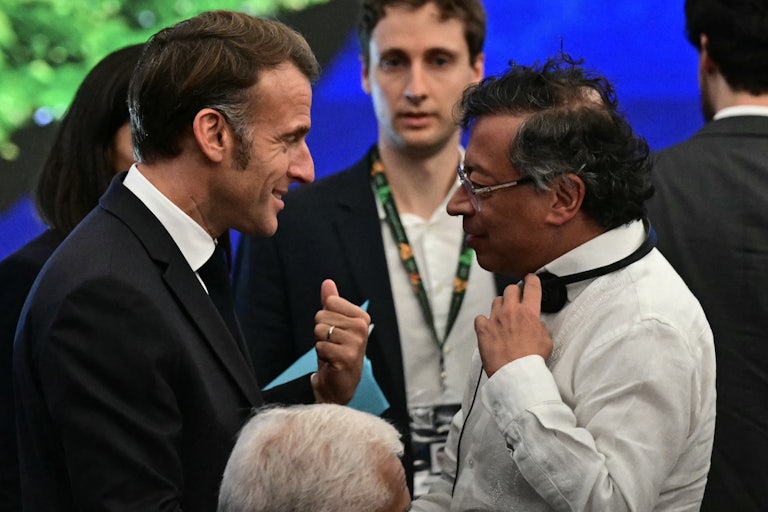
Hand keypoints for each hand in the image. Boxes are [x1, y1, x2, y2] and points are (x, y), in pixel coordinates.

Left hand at [312, 279, 369, 403]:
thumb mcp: (334, 324)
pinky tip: (331, 361)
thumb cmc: (337, 351)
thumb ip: (332, 302)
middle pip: (321, 316)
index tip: (334, 332)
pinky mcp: (347, 357)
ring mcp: (356, 342)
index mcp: (361, 317)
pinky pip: (320, 346)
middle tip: (332, 345)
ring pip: (319, 330)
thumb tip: (327, 282)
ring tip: (331, 353)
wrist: (339, 383)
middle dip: (321, 332)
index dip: (325, 318)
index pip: (330, 302)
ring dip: (320, 344)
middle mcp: (362, 327)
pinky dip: (321, 355)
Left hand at [475, 274, 552, 376]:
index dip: (532, 280)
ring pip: (496, 301)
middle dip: (514, 293)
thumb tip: (535, 322)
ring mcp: (495, 319)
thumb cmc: (532, 360)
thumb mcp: (546, 341)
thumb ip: (540, 326)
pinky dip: (484, 322)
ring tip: (503, 318)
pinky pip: (480, 317)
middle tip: (516, 301)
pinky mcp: (482, 329)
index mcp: (529, 313)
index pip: (532, 286)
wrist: (515, 373)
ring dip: (500, 306)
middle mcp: (511, 311)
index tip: (530, 279)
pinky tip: (489, 328)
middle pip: (510, 289)